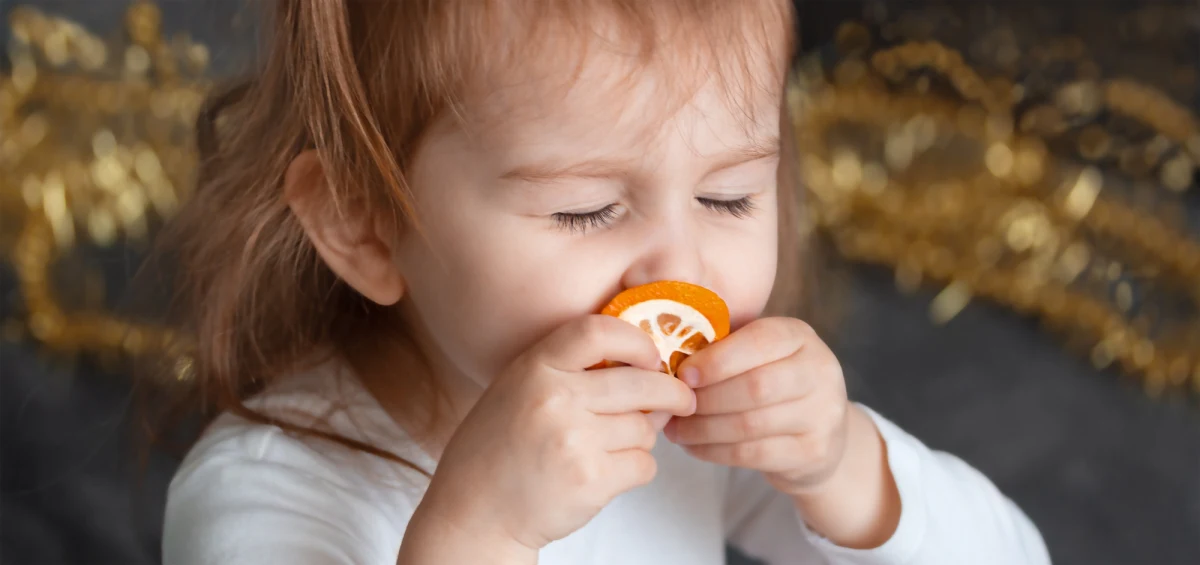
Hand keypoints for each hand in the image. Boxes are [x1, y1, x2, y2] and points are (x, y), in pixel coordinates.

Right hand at [412, 315, 696, 556]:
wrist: (475, 510)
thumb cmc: (501, 448)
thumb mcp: (520, 388)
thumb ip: (571, 371)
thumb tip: (651, 370)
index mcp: (535, 368)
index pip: (599, 332)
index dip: (637, 341)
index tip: (652, 357)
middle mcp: (554, 399)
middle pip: (640, 383)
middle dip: (670, 392)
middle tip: (681, 399)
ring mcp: (573, 440)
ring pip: (644, 428)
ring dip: (641, 438)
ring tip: (612, 446)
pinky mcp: (590, 480)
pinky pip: (644, 464)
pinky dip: (636, 468)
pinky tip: (608, 471)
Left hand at [665, 317, 850, 494]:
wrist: (821, 436)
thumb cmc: (773, 384)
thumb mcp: (759, 356)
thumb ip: (724, 350)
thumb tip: (667, 360)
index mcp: (800, 337)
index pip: (760, 340)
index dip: (718, 359)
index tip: (683, 375)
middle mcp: (820, 371)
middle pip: (755, 386)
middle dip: (706, 399)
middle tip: (674, 407)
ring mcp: (823, 414)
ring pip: (750, 424)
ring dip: (703, 429)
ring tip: (675, 429)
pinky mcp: (814, 452)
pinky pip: (753, 454)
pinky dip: (714, 452)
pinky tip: (693, 447)